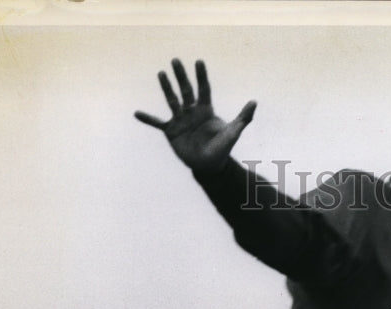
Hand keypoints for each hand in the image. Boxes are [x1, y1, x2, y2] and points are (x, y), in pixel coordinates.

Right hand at [135, 58, 255, 173]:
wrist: (209, 166)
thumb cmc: (222, 149)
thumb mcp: (233, 133)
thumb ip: (243, 118)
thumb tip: (254, 102)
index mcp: (206, 109)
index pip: (203, 89)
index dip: (201, 76)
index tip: (199, 62)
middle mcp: (191, 111)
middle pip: (186, 90)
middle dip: (181, 76)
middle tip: (175, 60)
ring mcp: (180, 120)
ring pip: (172, 101)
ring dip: (166, 88)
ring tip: (161, 74)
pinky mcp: (171, 131)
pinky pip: (157, 123)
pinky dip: (148, 119)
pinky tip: (137, 113)